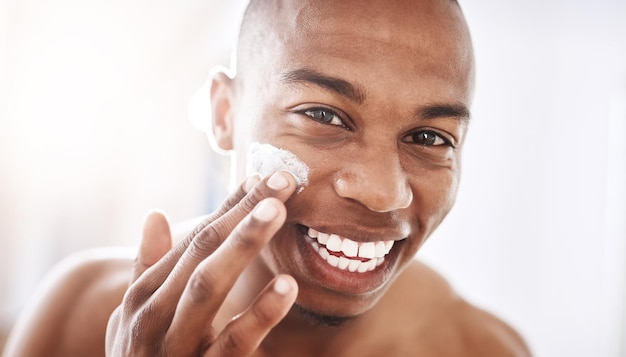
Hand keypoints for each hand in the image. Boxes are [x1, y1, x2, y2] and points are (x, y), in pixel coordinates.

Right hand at [106, 171, 298, 355]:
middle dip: (243, 212)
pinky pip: (232, 343)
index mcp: (144, 294)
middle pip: (202, 252)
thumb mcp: (134, 315)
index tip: (265, 177)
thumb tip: (153, 213)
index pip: (194, 239)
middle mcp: (153, 314)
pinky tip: (287, 285)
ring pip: (208, 287)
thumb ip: (147, 266)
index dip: (231, 206)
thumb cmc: (139, 356)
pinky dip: (259, 313)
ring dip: (243, 246)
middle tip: (283, 180)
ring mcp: (174, 346)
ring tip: (278, 212)